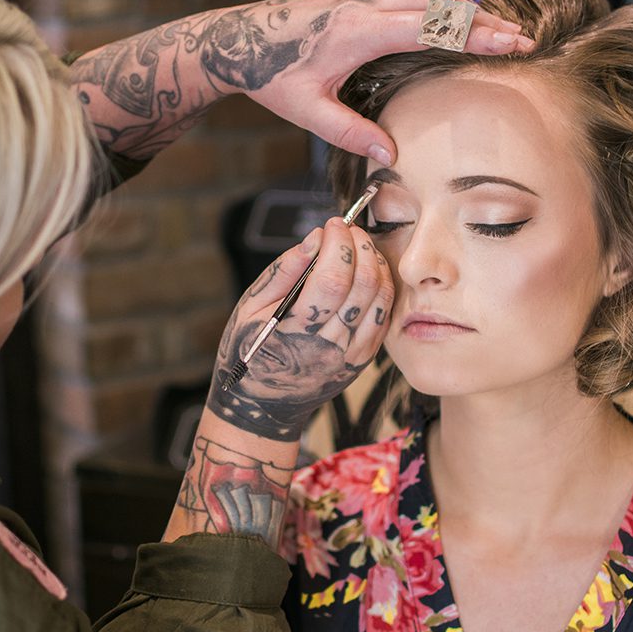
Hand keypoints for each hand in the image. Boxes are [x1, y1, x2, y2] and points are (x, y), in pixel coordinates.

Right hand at [164, 216, 393, 544]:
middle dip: (361, 248)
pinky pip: (383, 320)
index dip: (338, 245)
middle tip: (351, 229)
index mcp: (292, 332)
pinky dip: (383, 290)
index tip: (333, 225)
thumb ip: (284, 271)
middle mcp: (326, 348)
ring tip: (363, 246)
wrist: (262, 407)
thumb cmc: (249, 351)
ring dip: (377, 265)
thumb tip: (316, 238)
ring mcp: (348, 358)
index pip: (331, 280)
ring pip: (379, 302)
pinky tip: (373, 272)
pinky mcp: (361, 362)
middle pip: (361, 288)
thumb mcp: (250, 308)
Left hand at [218, 0, 534, 164]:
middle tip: (523, 40)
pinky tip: (458, 16)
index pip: (431, 27)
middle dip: (484, 22)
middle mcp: (365, 5)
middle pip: (440, 6)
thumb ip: (349, 133)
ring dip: (465, 10)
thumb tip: (390, 156)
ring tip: (501, 30)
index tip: (510, 43)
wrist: (236, 39)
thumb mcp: (306, 112)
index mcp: (358, 31)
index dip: (474, 34)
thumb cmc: (269, 74)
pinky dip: (441, 3)